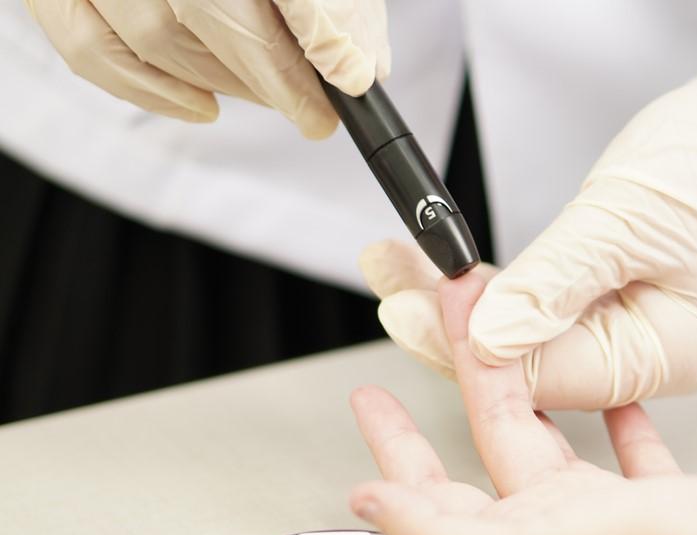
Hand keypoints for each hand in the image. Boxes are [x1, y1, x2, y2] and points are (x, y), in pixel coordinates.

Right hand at [27, 0, 388, 136]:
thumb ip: (337, 2)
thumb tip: (356, 68)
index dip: (306, 41)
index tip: (340, 94)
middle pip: (208, 9)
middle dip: (269, 76)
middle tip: (310, 107)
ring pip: (155, 34)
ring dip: (221, 82)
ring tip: (264, 92)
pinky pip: (87, 44)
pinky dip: (147, 89)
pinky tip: (202, 108)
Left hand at [349, 265, 696, 534]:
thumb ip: (437, 534)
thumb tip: (368, 505)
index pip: (431, 491)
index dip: (394, 448)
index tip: (369, 397)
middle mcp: (554, 530)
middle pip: (488, 446)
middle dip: (462, 385)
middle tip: (440, 332)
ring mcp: (611, 513)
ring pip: (553, 438)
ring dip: (529, 391)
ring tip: (513, 345)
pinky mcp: (667, 498)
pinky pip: (629, 448)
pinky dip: (614, 415)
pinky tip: (611, 389)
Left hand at [366, 3, 696, 409]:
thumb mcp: (628, 220)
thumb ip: (553, 286)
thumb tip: (488, 339)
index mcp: (665, 357)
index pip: (545, 377)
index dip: (469, 347)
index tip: (409, 310)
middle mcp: (652, 356)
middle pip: (532, 360)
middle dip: (455, 322)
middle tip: (392, 280)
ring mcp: (643, 327)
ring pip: (537, 330)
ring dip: (473, 298)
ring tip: (406, 262)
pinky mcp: (633, 295)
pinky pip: (558, 304)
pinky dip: (512, 285)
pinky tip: (464, 270)